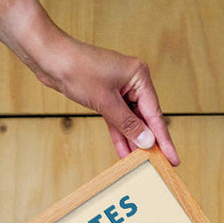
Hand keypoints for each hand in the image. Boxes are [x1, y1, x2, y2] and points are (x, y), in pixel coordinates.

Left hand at [32, 35, 179, 165]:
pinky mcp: (105, 95)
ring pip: (130, 120)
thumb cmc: (77, 70)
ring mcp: (119, 88)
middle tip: (159, 165)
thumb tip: (147, 141)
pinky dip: (119, 134)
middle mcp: (132, 81)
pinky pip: (117, 119)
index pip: (155, 113)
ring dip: (133, 141)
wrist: (50, 58)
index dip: (163, 139)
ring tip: (141, 163)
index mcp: (139, 76)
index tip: (173, 158)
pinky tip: (124, 152)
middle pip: (145, 117)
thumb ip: (127, 124)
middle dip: (149, 141)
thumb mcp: (105, 102)